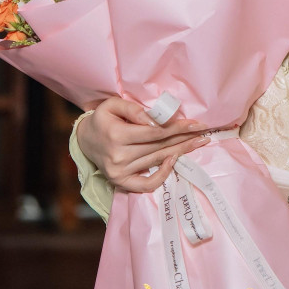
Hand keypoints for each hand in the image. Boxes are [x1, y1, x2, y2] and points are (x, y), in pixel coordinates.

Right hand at [76, 96, 225, 193]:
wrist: (85, 140)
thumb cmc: (103, 119)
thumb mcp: (112, 104)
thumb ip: (134, 109)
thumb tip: (155, 120)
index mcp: (116, 134)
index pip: (154, 132)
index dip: (176, 128)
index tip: (194, 123)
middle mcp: (118, 156)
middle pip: (159, 147)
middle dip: (184, 138)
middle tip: (204, 132)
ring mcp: (120, 172)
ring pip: (158, 160)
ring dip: (181, 151)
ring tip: (198, 143)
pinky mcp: (121, 182)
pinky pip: (147, 184)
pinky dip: (163, 175)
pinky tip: (174, 161)